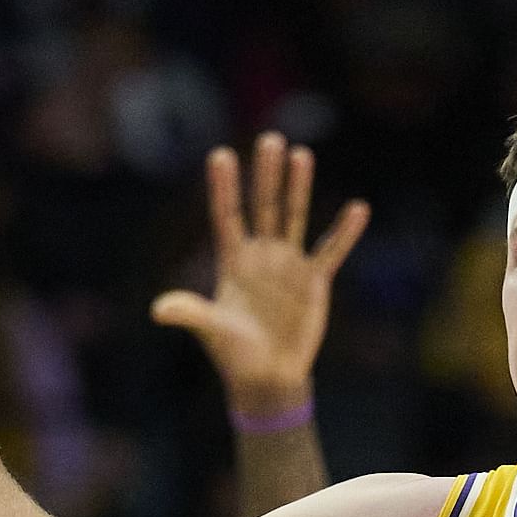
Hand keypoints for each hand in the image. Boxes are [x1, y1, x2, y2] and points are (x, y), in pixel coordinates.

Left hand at [150, 131, 368, 414]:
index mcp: (232, 262)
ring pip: (293, 217)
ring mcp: (288, 264)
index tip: (220, 155)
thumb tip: (158, 310)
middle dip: (265, 174)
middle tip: (269, 139)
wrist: (267, 378)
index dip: (224, 189)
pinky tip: (358, 208)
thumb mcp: (210, 330)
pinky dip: (345, 232)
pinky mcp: (314, 280)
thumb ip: (189, 313)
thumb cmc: (234, 353)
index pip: (226, 217)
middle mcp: (260, 255)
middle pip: (263, 206)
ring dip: (298, 187)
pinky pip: (331, 251)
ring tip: (301, 154)